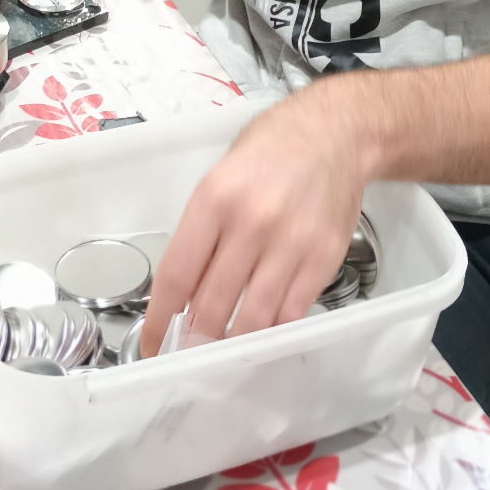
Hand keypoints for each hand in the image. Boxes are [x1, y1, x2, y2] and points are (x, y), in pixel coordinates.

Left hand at [143, 86, 369, 352]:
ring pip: (253, 318)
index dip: (160, 318)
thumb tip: (183, 292)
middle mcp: (251, 223)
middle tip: (188, 356)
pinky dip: (272, 331)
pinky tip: (261, 334)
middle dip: (195, 340)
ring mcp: (291, 243)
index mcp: (215, 199)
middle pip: (212, 304)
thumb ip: (202, 231)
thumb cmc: (271, 152)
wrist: (336, 133)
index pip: (177, 274)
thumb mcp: (220, 177)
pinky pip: (291, 312)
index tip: (153, 344)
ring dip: (233, 344)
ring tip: (221, 353)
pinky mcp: (324, 258)